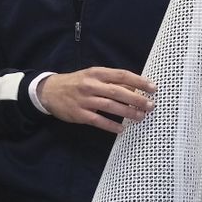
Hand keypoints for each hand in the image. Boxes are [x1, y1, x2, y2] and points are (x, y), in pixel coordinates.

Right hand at [38, 67, 155, 132]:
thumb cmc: (75, 83)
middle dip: (137, 99)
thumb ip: (111, 81)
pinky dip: (111, 125)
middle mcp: (90, 85)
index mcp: (96, 73)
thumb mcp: (91, 76)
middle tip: (150, 106)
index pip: (121, 75)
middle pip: (118, 91)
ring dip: (128, 112)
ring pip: (110, 106)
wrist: (49, 91)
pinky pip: (98, 121)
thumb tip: (134, 87)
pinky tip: (122, 129)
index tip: (153, 88)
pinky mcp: (79, 114)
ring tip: (140, 117)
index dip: (139, 81)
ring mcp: (84, 100)